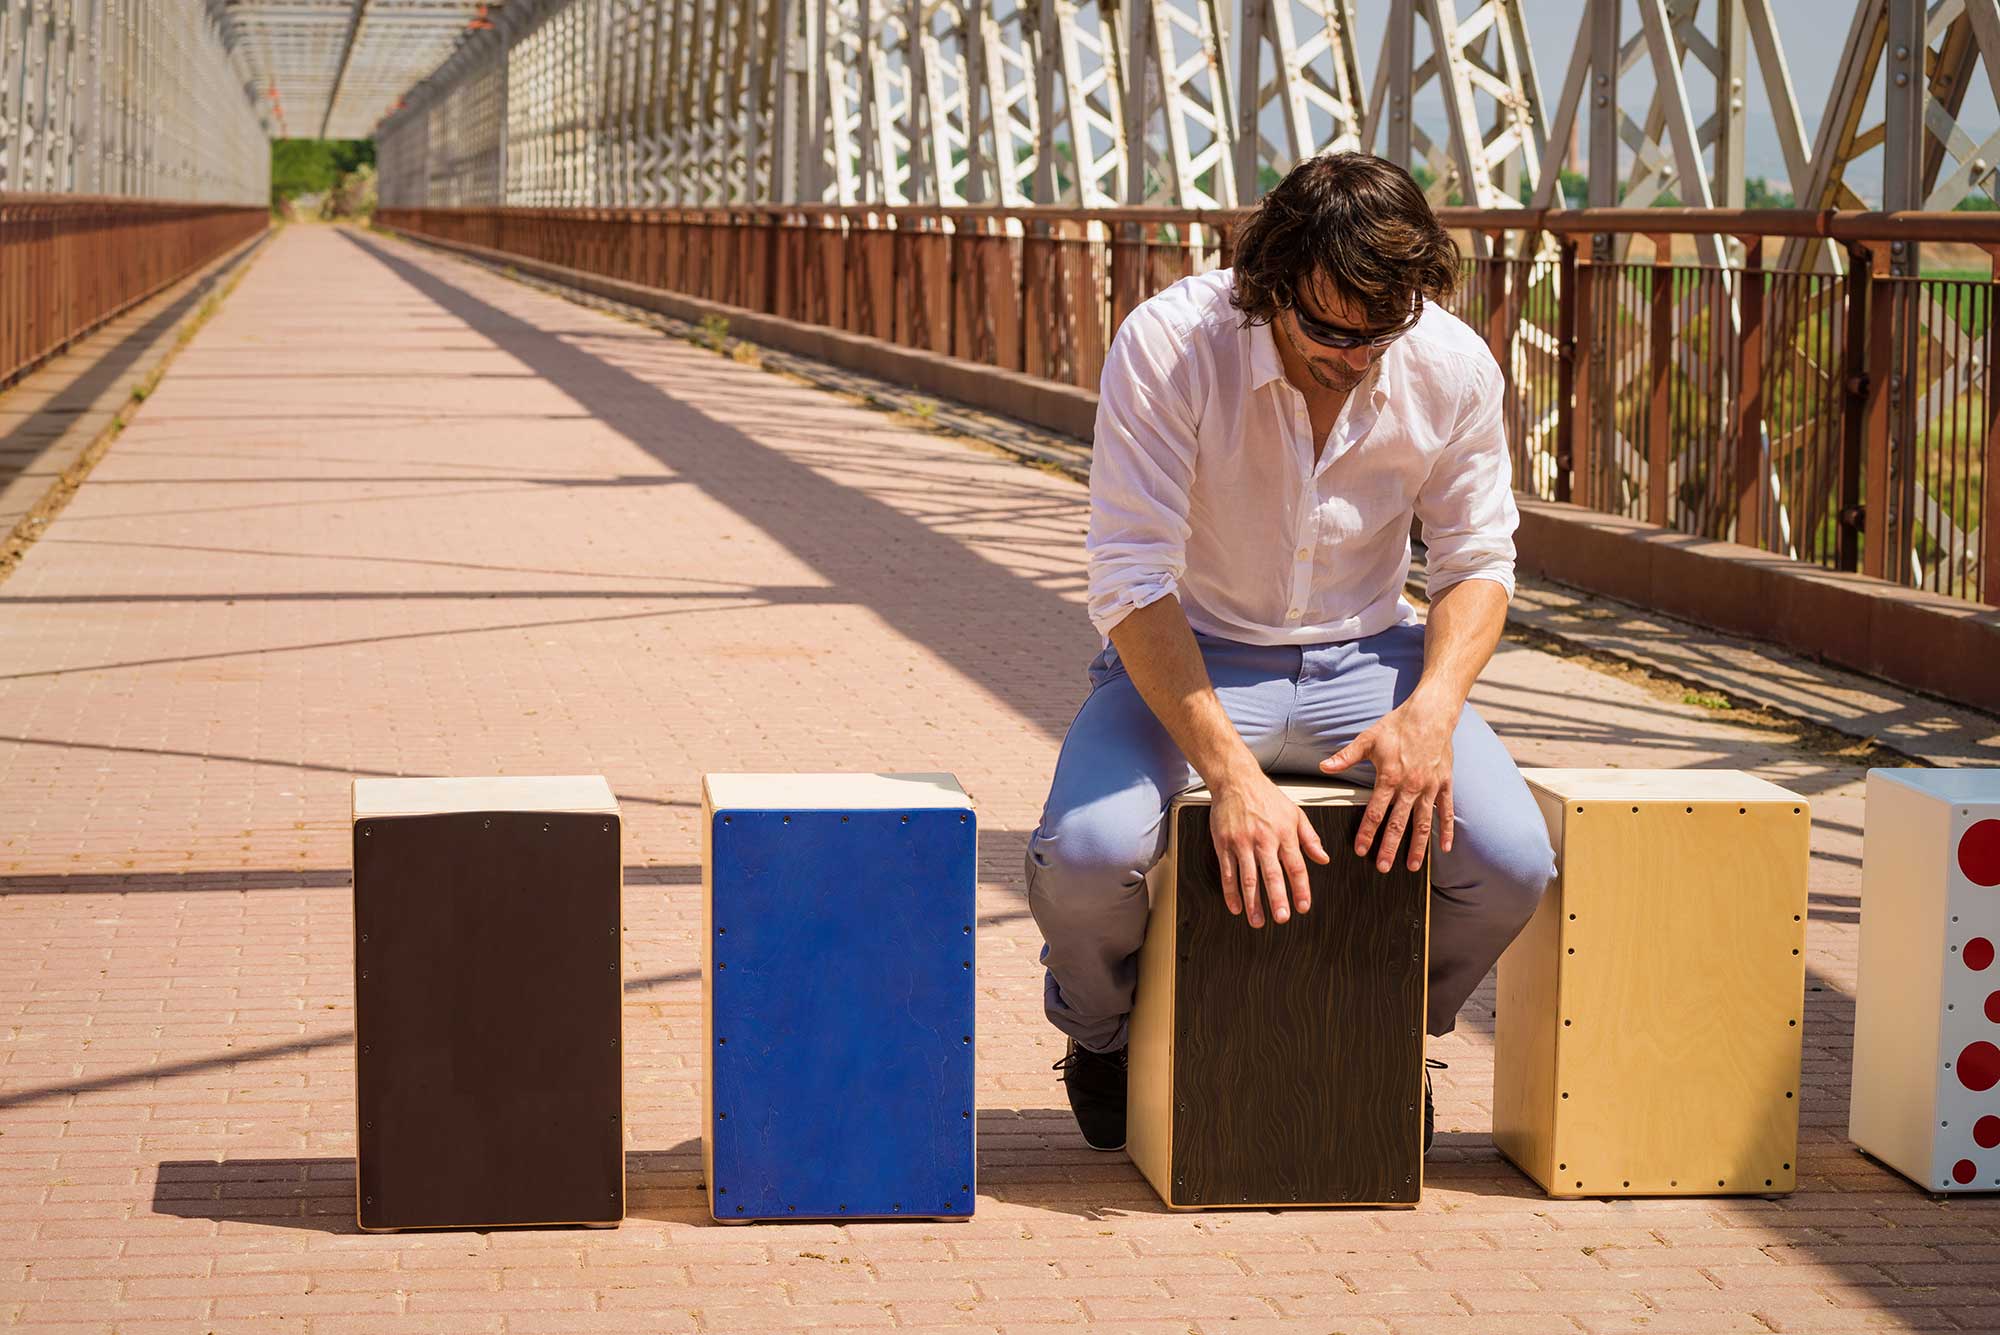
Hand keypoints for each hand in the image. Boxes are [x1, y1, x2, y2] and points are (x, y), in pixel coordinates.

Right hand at [1206, 769, 1330, 927]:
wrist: (1236, 780)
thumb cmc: (1266, 796)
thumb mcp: (1296, 813)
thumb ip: (1310, 838)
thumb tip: (1323, 858)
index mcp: (1284, 834)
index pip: (1296, 866)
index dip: (1300, 888)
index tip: (1303, 906)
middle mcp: (1264, 839)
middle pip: (1272, 874)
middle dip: (1277, 898)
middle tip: (1281, 918)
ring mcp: (1242, 842)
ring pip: (1248, 877)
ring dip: (1253, 902)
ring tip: (1258, 920)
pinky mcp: (1224, 844)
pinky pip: (1227, 871)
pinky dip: (1230, 891)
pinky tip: (1236, 906)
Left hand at [1319, 700, 1457, 871]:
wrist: (1431, 714)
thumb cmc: (1397, 726)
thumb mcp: (1368, 739)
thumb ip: (1346, 757)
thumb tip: (1324, 767)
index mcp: (1390, 777)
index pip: (1375, 812)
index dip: (1367, 832)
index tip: (1361, 850)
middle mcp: (1410, 786)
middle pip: (1399, 824)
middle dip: (1390, 847)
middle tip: (1383, 868)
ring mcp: (1429, 787)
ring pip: (1423, 823)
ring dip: (1418, 847)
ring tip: (1411, 867)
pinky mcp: (1445, 784)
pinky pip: (1446, 812)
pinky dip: (1447, 831)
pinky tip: (1445, 849)